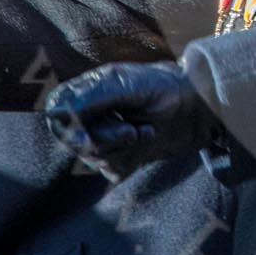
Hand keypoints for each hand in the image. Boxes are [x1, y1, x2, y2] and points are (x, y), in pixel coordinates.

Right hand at [42, 61, 221, 181]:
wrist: (198, 108)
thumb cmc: (164, 86)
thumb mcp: (128, 84)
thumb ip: (94, 96)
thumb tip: (58, 111)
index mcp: (85, 92)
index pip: (57, 115)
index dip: (68, 128)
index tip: (85, 135)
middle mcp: (88, 117)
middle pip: (74, 141)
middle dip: (105, 138)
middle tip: (131, 130)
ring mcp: (102, 140)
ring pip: (94, 157)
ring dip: (124, 146)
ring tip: (145, 129)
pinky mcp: (118, 159)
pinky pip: (113, 170)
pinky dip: (133, 158)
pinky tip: (147, 139)